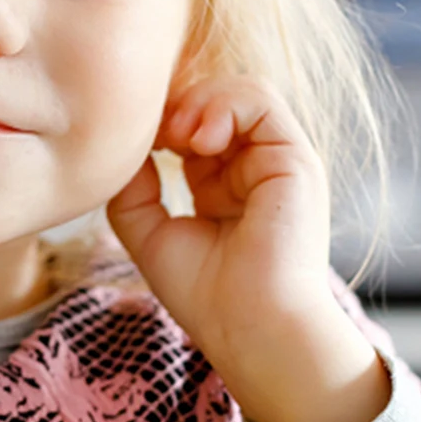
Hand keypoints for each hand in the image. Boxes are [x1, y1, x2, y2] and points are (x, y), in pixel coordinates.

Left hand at [107, 76, 387, 421]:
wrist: (252, 328)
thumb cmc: (207, 296)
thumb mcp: (150, 233)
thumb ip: (133, 187)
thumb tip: (126, 145)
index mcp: (222, 185)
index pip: (190, 125)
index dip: (159, 120)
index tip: (130, 138)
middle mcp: (253, 168)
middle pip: (213, 101)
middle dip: (175, 106)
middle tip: (150, 134)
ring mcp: (277, 161)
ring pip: (238, 92)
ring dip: (197, 102)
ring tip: (174, 136)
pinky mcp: (294, 159)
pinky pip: (260, 100)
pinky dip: (223, 105)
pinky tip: (197, 138)